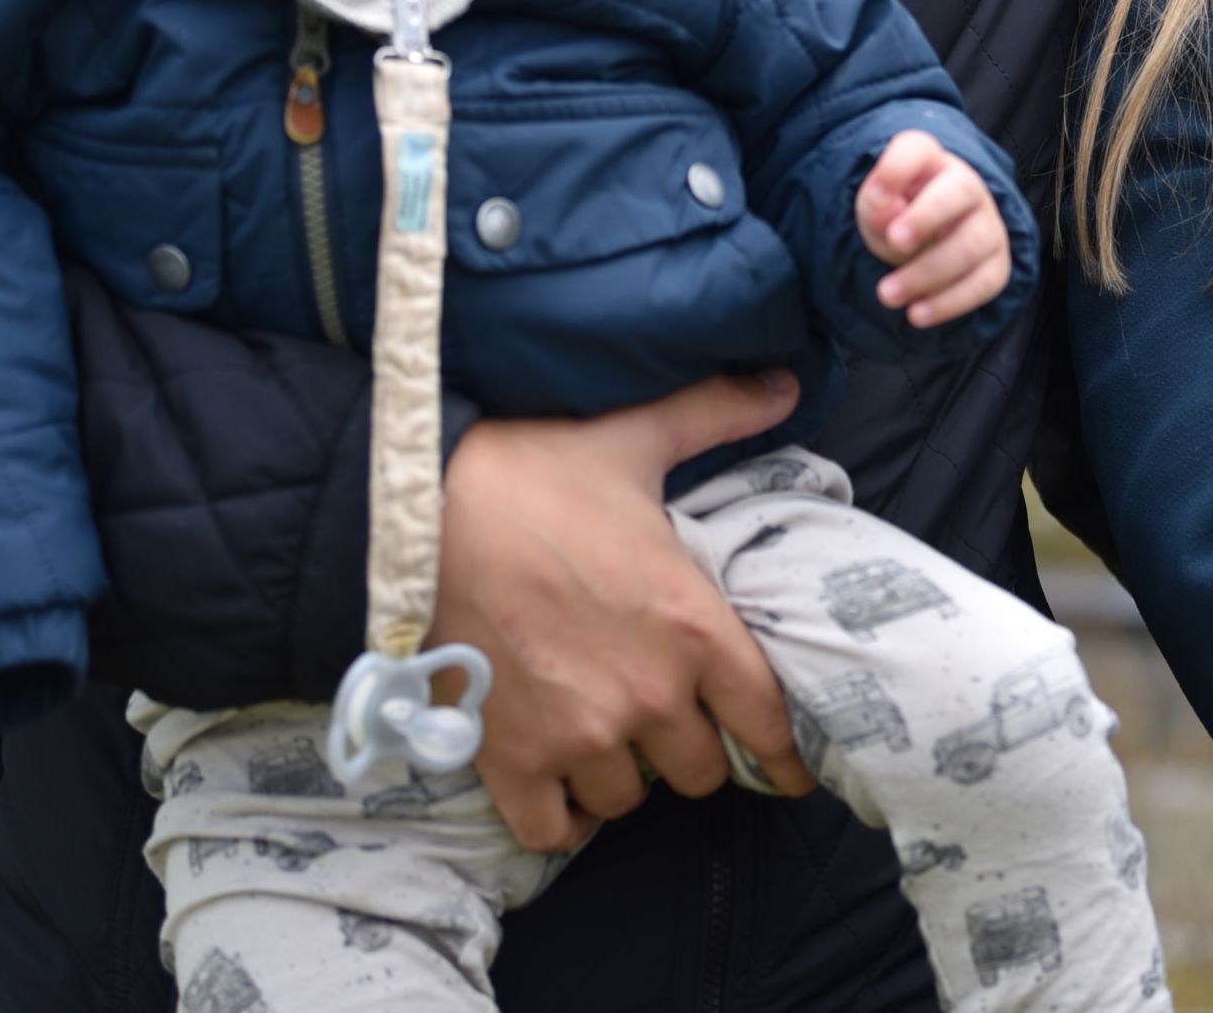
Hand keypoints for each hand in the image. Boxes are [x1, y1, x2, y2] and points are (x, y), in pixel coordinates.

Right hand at [425, 370, 814, 851]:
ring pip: (629, 799)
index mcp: (691, 625)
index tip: (790, 767)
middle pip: (700, 771)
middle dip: (689, 747)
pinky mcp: (511, 761)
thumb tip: (786, 383)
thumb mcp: (636, 436)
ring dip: (624, 774)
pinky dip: (562, 818)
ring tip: (606, 734)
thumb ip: (717, 414)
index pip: (767, 720)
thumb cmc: (534, 472)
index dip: (784, 751)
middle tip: (667, 717)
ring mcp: (578, 735)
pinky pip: (554, 829)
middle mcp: (647, 694)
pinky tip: (562, 787)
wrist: (421, 514)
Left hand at [856, 131, 1011, 326]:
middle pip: (960, 191)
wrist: (925, 241)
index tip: (875, 196)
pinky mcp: (997, 264)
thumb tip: (888, 214)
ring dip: (928, 272)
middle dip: (928, 218)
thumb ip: (876, 207)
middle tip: (894, 242)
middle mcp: (967, 185)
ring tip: (887, 295)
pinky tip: (917, 314)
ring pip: (972, 244)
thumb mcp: (875, 209)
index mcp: (929, 161)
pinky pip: (985, 283)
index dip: (897, 168)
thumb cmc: (897, 215)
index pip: (918, 148)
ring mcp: (988, 224)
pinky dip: (949, 302)